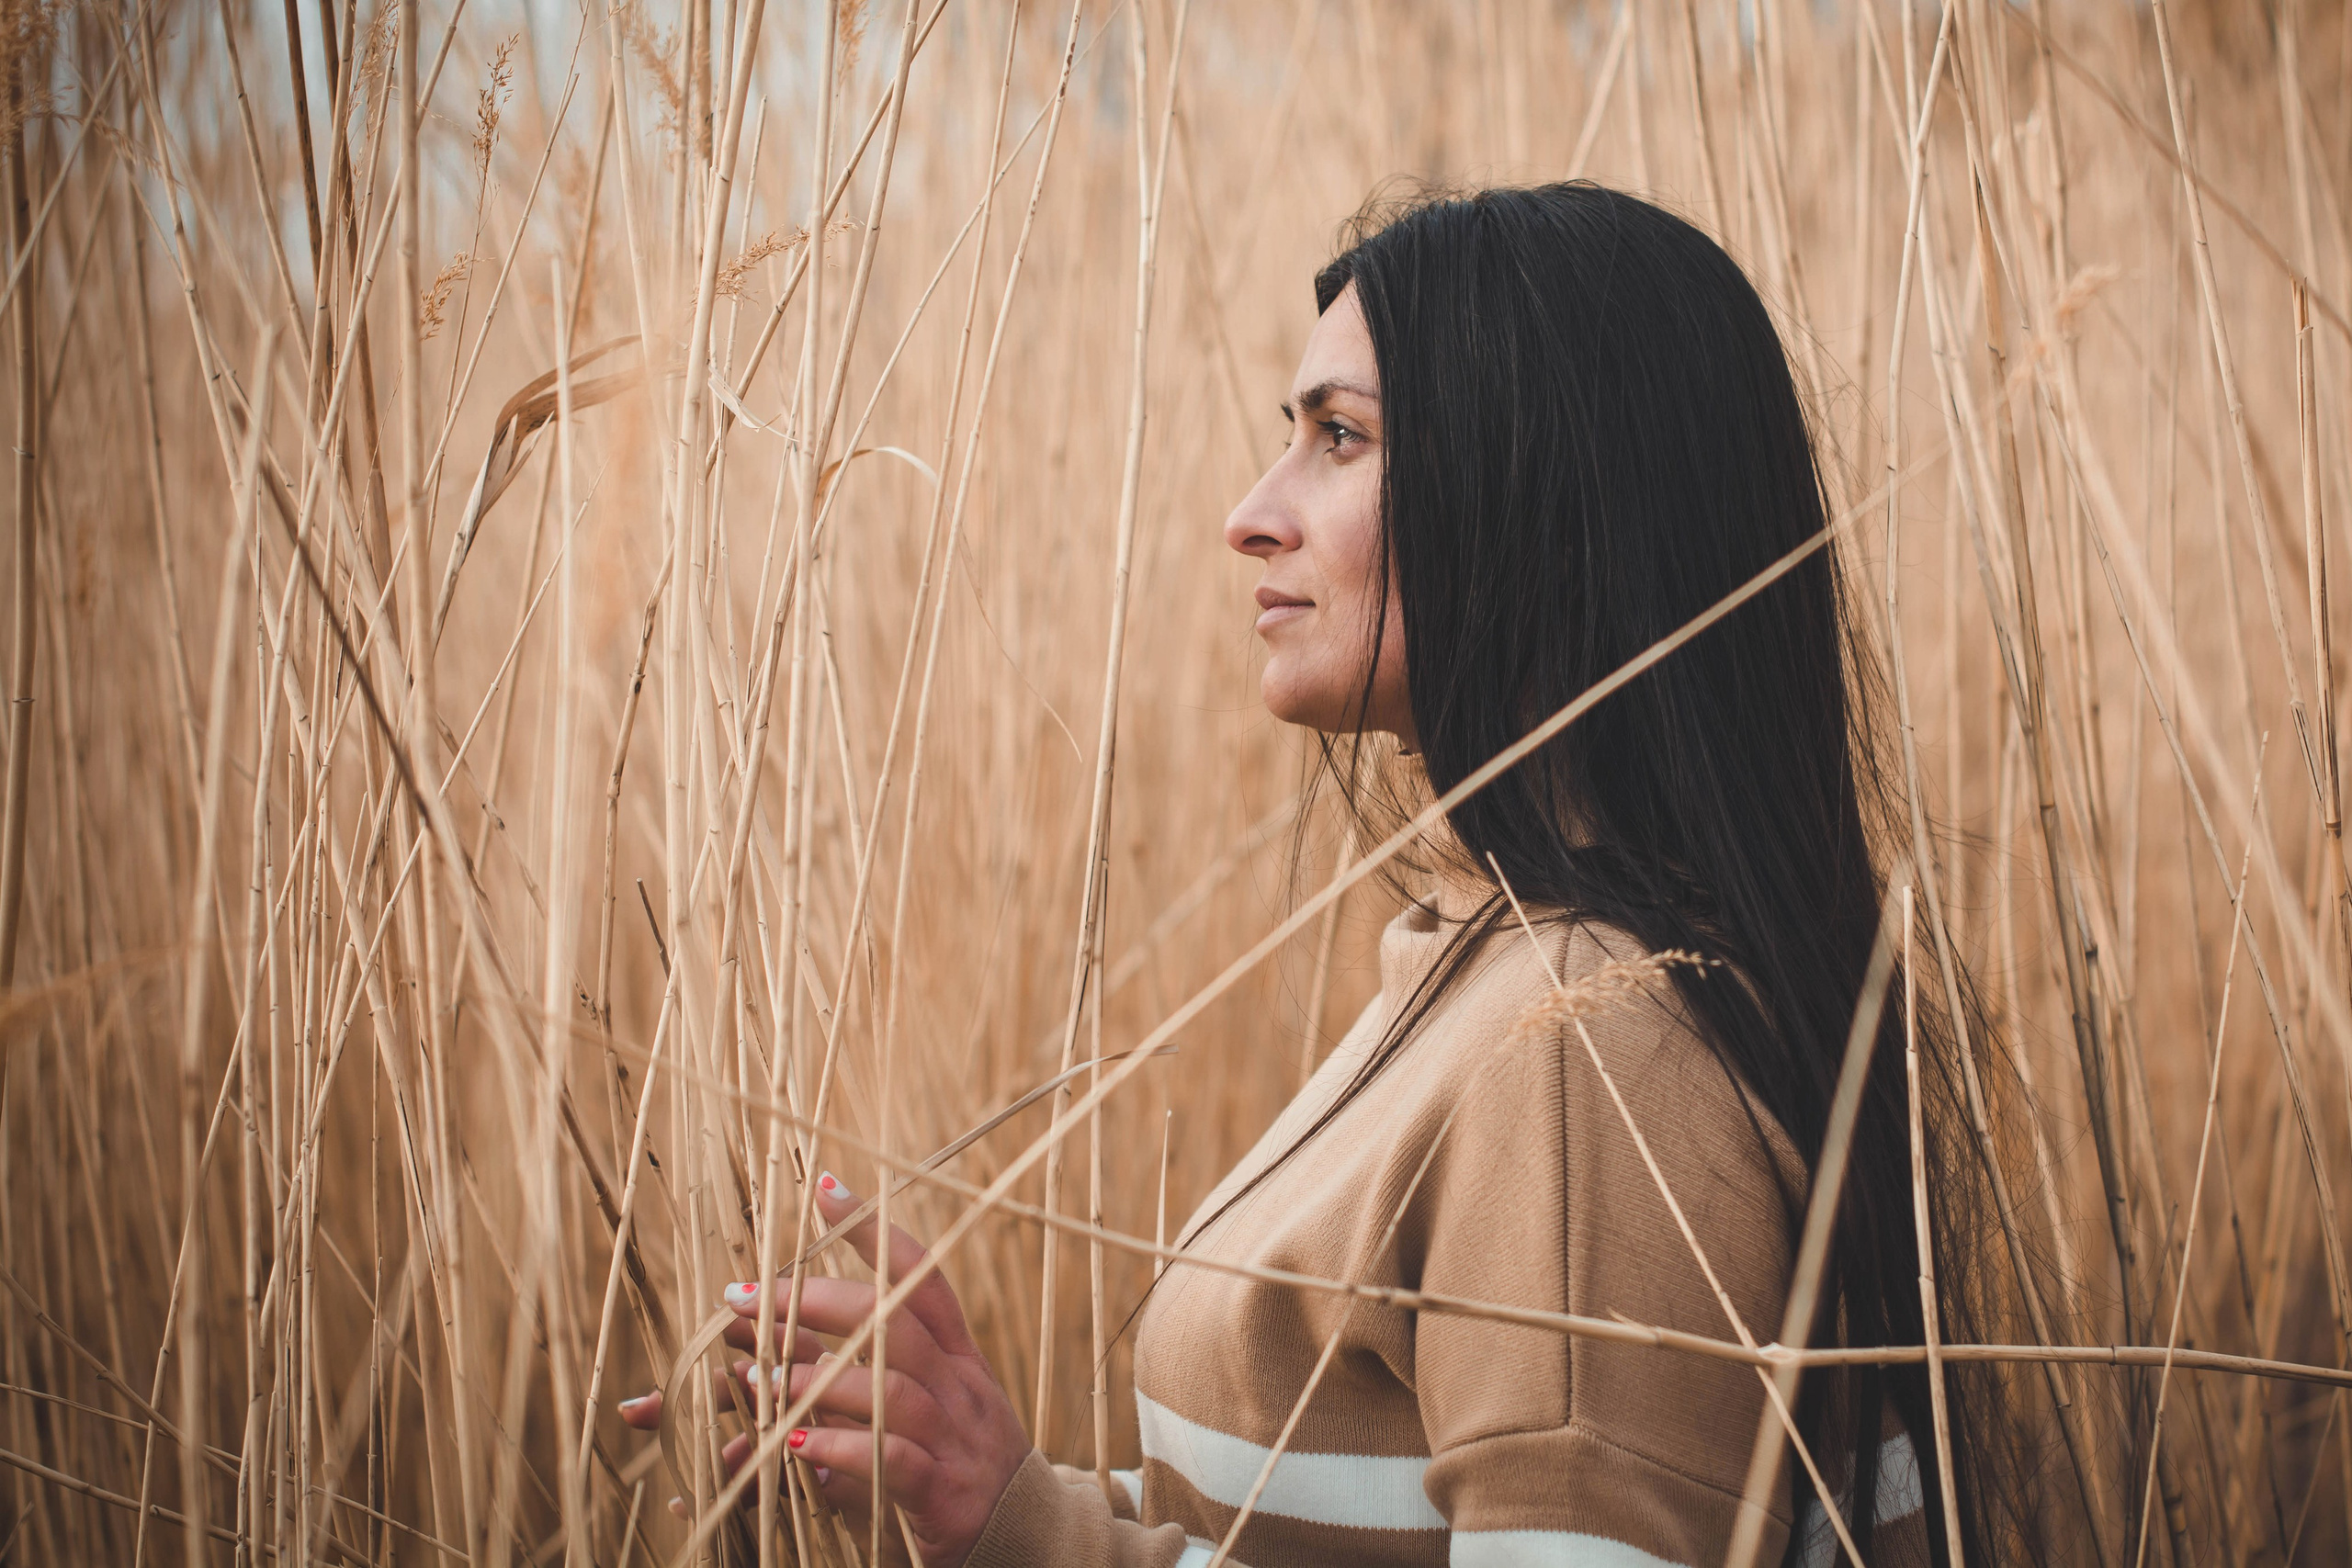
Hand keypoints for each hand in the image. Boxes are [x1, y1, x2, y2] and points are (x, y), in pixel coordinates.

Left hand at [618, 1172, 1032, 1567]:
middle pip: (894, 1320)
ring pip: (890, 1386)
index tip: (826, 1187)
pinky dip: (840, 1447)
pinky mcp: (946, 1493)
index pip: (921, 1276)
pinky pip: (892, 1458)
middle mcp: (961, 1387)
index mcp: (958, 1359)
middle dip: (817, 1300)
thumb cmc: (956, 1472)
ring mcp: (957, 1438)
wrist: (1024, 1547)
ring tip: (755, 1380)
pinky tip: (794, 1446)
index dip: (874, 1230)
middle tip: (746, 1298)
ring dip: (815, 1378)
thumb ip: (854, 1387)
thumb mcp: (918, 1418)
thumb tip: (765, 1363)